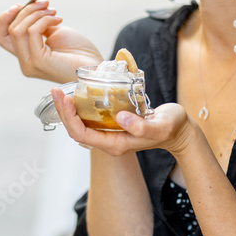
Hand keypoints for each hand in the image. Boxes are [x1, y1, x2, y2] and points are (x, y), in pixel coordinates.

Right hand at [0, 1, 103, 83]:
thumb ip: (38, 25)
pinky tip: (58, 20)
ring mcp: (30, 63)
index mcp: (26, 55)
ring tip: (53, 11)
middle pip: (8, 30)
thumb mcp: (54, 33)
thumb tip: (31, 8)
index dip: (5, 18)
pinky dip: (44, 20)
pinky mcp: (39, 61)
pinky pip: (32, 32)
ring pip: (18, 29)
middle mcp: (25, 62)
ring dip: (36, 14)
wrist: (95, 67)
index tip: (20, 4)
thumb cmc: (78, 53)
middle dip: (26, 10)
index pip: (1, 36)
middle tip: (45, 4)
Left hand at [50, 88, 202, 157]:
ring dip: (69, 110)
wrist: (179, 131)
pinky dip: (80, 107)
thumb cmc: (172, 128)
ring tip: (61, 91)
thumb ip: (142, 125)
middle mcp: (109, 142)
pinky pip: (90, 119)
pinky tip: (78, 94)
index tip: (64, 98)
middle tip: (56, 90)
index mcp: (115, 145)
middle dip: (63, 112)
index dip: (69, 118)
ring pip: (81, 125)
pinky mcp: (113, 127)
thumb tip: (120, 118)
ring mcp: (110, 135)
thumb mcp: (160, 126)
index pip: (82, 135)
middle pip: (76, 130)